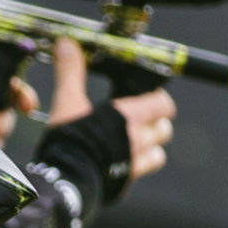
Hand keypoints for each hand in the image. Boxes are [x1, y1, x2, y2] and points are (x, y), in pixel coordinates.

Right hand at [48, 37, 175, 182]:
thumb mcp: (67, 101)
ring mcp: (134, 165)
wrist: (63, 180)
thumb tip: (66, 43)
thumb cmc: (69, 139)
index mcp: (130, 116)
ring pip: (157, 154)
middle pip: (164, 129)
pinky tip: (116, 166)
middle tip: (139, 121)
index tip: (146, 98)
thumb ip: (70, 72)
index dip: (158, 100)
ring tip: (132, 145)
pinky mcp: (123, 184)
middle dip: (155, 125)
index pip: (163, 104)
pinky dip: (131, 170)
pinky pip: (137, 175)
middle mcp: (139, 140)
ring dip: (149, 149)